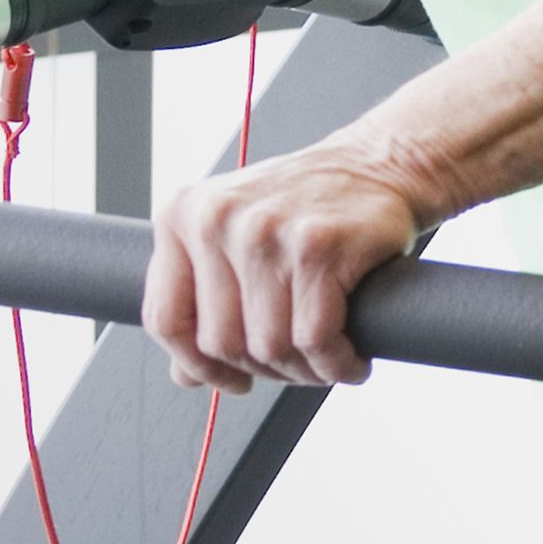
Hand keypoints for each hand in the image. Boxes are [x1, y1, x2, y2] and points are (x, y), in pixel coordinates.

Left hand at [143, 141, 427, 393]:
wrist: (377, 165)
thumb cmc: (307, 206)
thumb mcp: (236, 235)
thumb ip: (203, 299)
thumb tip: (184, 374)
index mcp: (183, 216)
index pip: (165, 318)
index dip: (199, 366)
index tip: (232, 379)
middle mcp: (215, 219)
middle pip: (221, 343)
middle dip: (266, 369)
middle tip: (297, 364)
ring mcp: (264, 230)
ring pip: (269, 347)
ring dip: (305, 372)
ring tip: (326, 359)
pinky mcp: (316, 246)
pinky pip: (315, 339)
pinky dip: (336, 364)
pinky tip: (348, 358)